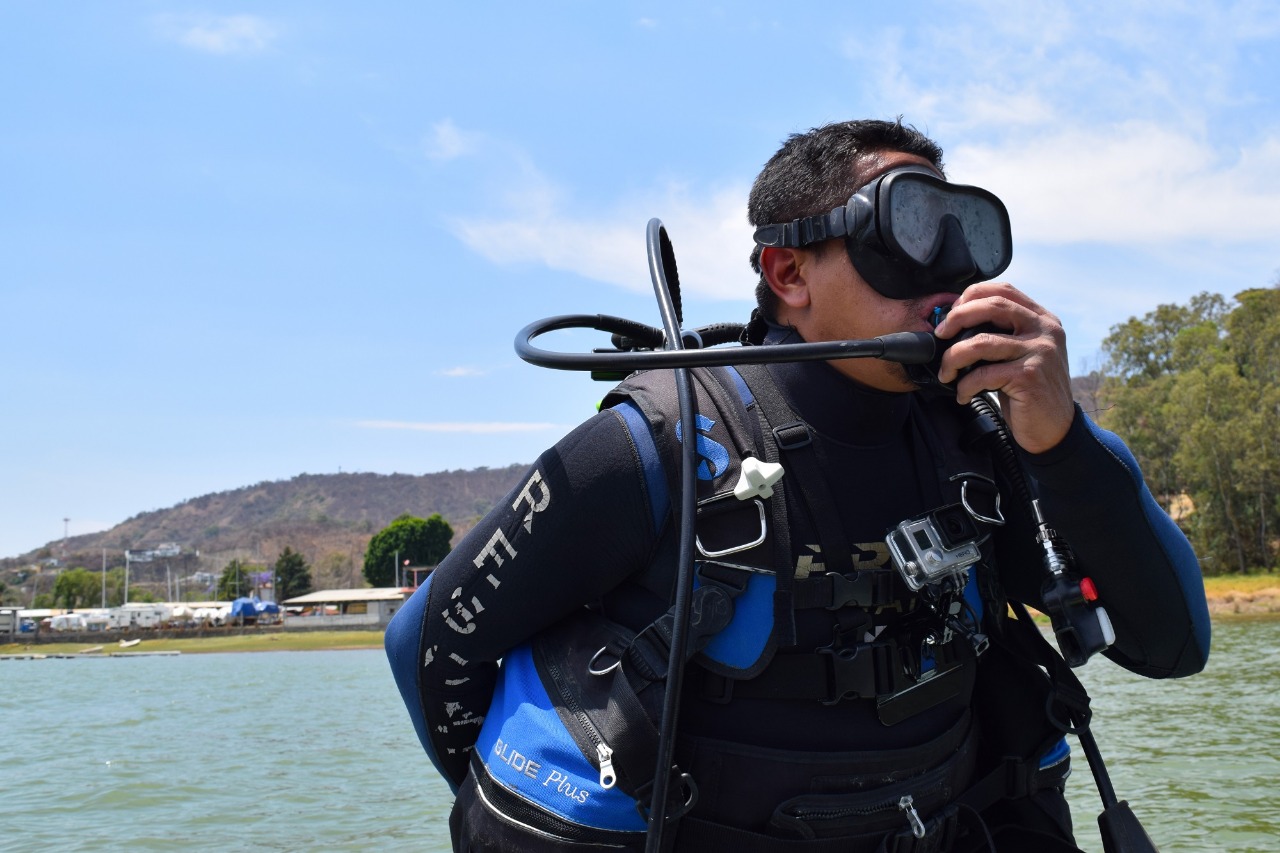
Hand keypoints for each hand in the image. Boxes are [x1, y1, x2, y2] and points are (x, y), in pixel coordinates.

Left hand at [933, 282, 1074, 453]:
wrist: (1055, 429)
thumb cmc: (1029, 391)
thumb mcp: (1023, 353)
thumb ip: (1003, 333)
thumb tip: (957, 322)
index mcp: (1042, 319)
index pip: (1003, 290)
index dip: (971, 296)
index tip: (951, 314)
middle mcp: (1045, 330)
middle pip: (992, 306)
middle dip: (957, 317)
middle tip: (940, 335)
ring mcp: (1039, 352)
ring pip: (981, 342)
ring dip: (953, 358)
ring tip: (946, 373)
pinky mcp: (1029, 376)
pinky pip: (983, 374)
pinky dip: (965, 385)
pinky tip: (963, 395)